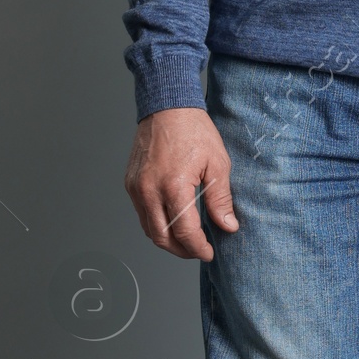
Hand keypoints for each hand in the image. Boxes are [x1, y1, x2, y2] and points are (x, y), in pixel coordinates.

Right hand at [123, 107, 238, 260]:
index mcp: (173, 186)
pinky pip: (141, 214)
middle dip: (181, 250)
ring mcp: (136, 187)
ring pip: (149, 229)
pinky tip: (172, 221)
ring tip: (187, 240)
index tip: (208, 253)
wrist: (167, 106)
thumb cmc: (193, 130)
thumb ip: (221, 200)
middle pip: (162, 237)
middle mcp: (149, 190)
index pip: (184, 231)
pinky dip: (156, 224)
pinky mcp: (131, 183)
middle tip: (198, 251)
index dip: (198, 248)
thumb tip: (227, 226)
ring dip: (168, 240)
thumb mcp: (217, 164)